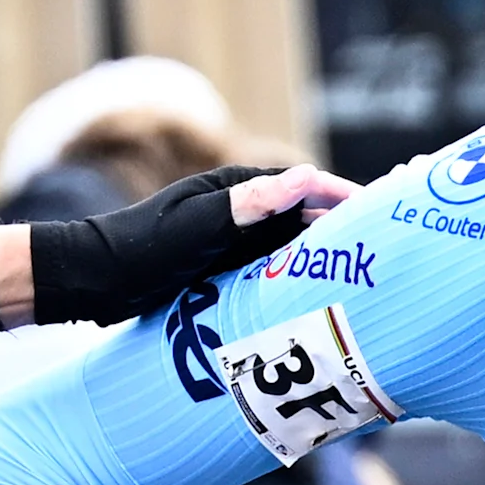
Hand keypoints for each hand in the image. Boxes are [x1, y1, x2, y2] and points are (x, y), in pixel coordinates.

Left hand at [21, 165, 358, 328]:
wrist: (94, 279)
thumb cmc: (139, 250)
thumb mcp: (193, 228)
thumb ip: (246, 205)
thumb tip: (304, 180)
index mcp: (239, 190)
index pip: (309, 189)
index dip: (348, 201)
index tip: (386, 217)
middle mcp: (242, 211)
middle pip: (308, 218)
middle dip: (347, 232)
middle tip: (390, 254)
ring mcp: (236, 240)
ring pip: (295, 247)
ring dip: (328, 260)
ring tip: (368, 282)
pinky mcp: (227, 267)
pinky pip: (275, 271)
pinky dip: (300, 282)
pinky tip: (321, 304)